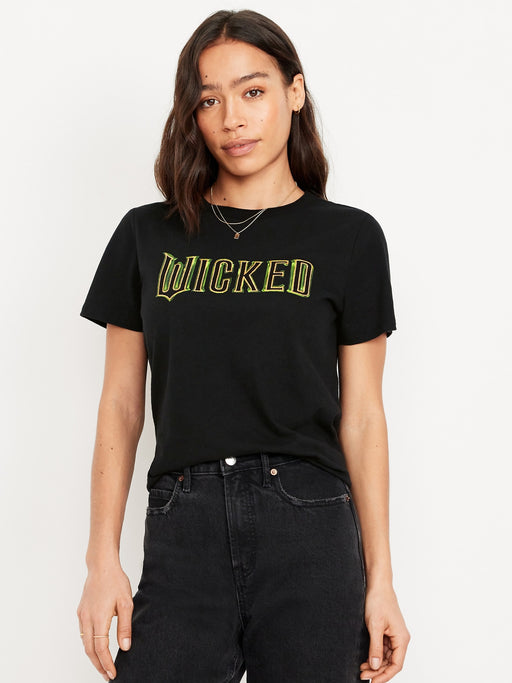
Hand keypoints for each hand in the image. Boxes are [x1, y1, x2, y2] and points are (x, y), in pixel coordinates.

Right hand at [76, 563, 133, 680]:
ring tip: (103, 664)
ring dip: (93, 656)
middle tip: (107, 675)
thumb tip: (125, 647)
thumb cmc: (115, 581)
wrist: (101, 565)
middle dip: (98, 665)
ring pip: (85, 643)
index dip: (106, 663)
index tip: (112, 673)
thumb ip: (125, 627)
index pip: (101, 649)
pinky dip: (89, 643)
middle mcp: (87, 619)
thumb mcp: (126, 603)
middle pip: (90, 650)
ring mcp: (82, 615)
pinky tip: (96, 646)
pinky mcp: (81, 611)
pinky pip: (83, 633)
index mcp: (99, 618)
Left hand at [359, 583, 410, 681]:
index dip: (385, 676)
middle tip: (363, 675)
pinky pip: (383, 649)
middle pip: (391, 663)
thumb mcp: (375, 626)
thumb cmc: (378, 601)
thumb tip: (376, 666)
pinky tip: (366, 659)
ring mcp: (394, 635)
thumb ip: (375, 647)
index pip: (396, 665)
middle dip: (378, 671)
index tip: (374, 682)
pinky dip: (375, 655)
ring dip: (376, 664)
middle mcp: (400, 639)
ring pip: (387, 657)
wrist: (378, 585)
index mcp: (401, 639)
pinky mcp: (387, 631)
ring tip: (362, 669)